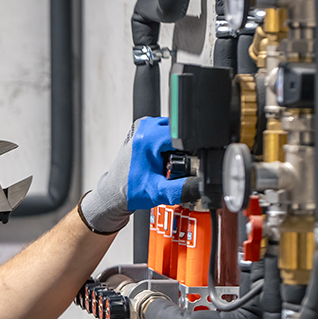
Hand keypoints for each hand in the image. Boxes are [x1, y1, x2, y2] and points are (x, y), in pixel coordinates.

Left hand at [79, 117, 190, 233]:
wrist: (114, 192)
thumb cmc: (130, 190)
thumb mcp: (160, 192)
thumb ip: (183, 189)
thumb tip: (203, 185)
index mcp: (149, 138)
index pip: (183, 135)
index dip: (191, 150)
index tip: (185, 164)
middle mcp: (145, 127)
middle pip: (180, 131)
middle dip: (183, 148)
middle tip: (172, 166)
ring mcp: (143, 126)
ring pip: (174, 130)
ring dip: (176, 145)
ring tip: (166, 163)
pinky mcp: (143, 129)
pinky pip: (165, 131)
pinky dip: (168, 143)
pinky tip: (161, 158)